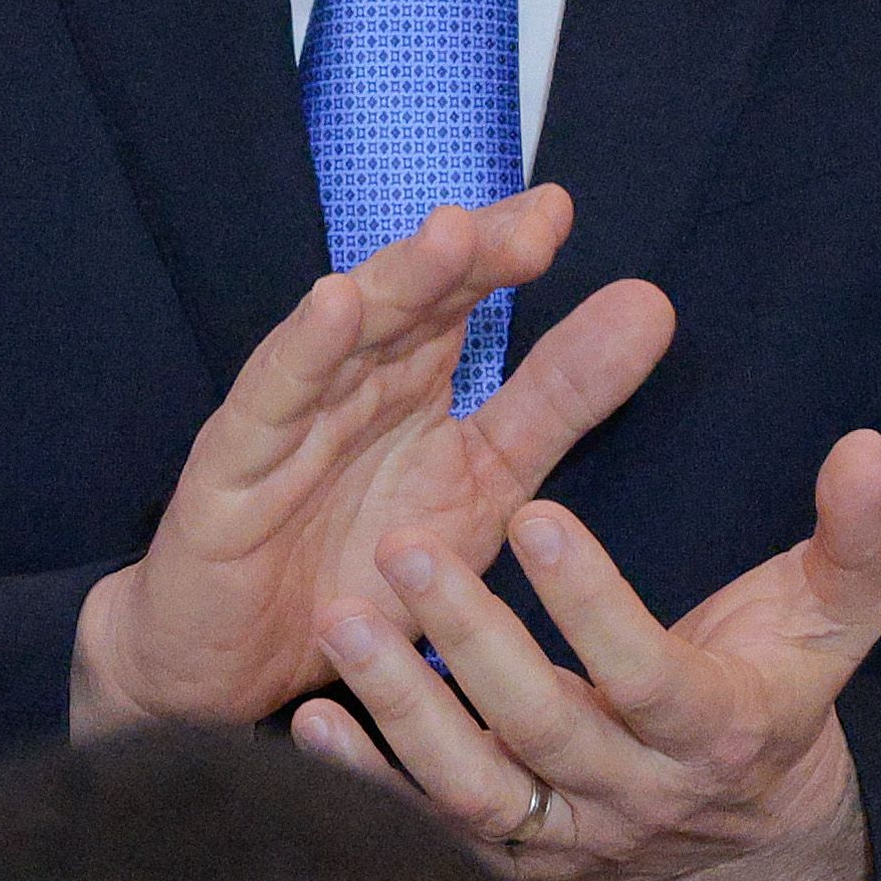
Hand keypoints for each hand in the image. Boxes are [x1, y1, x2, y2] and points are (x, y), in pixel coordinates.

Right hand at [74, 193, 678, 740]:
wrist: (237, 666)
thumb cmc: (355, 566)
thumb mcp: (485, 485)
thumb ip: (558, 401)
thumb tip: (650, 306)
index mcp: (409, 382)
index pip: (459, 299)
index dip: (503, 252)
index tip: (558, 213)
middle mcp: (350, 386)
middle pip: (407, 304)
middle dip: (462, 259)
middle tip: (528, 225)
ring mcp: (287, 421)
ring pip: (342, 339)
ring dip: (392, 286)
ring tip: (448, 237)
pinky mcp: (230, 470)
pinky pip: (269, 404)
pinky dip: (300, 354)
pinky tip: (334, 308)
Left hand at [289, 424, 880, 880]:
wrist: (757, 832)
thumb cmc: (783, 692)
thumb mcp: (838, 618)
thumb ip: (857, 537)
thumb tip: (867, 448)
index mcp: (716, 732)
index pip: (644, 674)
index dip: (590, 604)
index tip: (532, 512)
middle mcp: (634, 799)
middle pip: (544, 731)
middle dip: (472, 643)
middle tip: (404, 547)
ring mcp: (566, 840)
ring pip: (473, 791)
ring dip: (402, 711)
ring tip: (342, 623)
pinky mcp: (511, 861)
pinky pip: (428, 829)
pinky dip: (366, 781)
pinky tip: (309, 718)